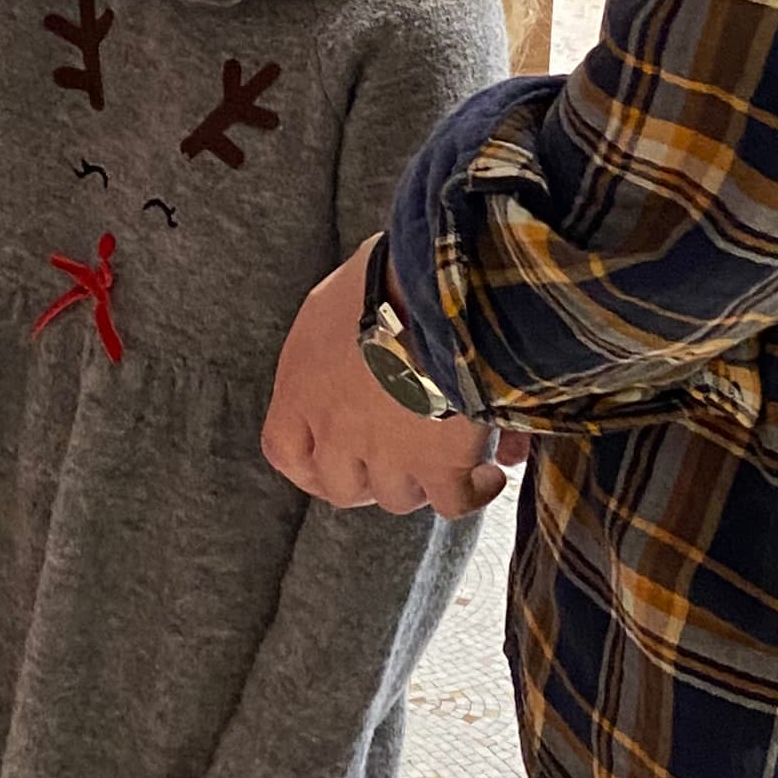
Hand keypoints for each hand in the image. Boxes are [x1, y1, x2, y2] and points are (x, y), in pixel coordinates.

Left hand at [262, 244, 525, 520]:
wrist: (439, 288)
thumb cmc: (389, 274)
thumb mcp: (341, 297)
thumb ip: (345, 336)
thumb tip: (381, 350)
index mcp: (304, 384)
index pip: (285, 449)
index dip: (308, 464)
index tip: (329, 462)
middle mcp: (336, 428)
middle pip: (341, 485)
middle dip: (369, 479)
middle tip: (398, 460)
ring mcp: (386, 453)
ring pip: (397, 497)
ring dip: (420, 483)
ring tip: (451, 459)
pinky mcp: (439, 464)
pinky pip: (454, 502)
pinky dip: (474, 493)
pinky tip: (492, 475)